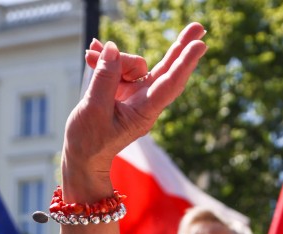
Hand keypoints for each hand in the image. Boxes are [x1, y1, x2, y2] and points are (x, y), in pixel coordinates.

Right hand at [62, 25, 207, 201]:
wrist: (83, 157)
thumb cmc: (89, 141)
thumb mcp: (93, 109)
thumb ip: (104, 78)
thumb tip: (112, 48)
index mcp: (144, 112)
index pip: (169, 84)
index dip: (184, 63)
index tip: (199, 45)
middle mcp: (146, 102)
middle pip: (168, 69)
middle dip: (181, 46)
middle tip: (198, 27)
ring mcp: (136, 95)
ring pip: (135, 64)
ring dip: (114, 55)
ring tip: (90, 53)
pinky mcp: (124, 90)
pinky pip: (120, 67)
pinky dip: (106, 58)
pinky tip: (93, 50)